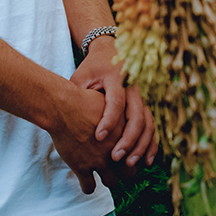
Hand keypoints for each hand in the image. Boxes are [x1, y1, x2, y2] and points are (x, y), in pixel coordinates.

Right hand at [48, 82, 125, 194]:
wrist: (63, 107)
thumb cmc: (85, 101)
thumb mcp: (110, 105)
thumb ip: (120, 117)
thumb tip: (125, 120)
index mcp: (126, 135)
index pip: (138, 155)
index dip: (133, 157)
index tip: (127, 158)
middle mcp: (116, 150)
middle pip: (129, 172)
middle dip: (124, 172)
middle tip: (117, 168)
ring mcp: (99, 161)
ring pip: (112, 182)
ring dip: (109, 180)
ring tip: (103, 176)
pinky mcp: (82, 167)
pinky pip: (89, 187)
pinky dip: (88, 187)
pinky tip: (86, 182)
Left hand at [71, 35, 157, 170]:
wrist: (110, 52)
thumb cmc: (91, 68)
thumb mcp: (81, 77)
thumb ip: (77, 95)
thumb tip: (63, 117)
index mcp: (116, 77)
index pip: (116, 101)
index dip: (108, 121)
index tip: (98, 138)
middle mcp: (134, 87)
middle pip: (137, 115)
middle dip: (128, 139)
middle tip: (115, 158)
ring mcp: (142, 97)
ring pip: (148, 123)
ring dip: (141, 145)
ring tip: (129, 163)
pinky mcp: (145, 106)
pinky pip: (152, 126)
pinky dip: (151, 144)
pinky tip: (146, 161)